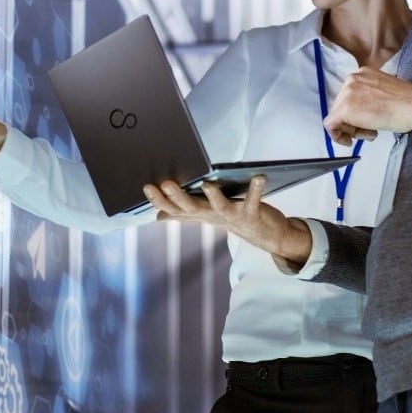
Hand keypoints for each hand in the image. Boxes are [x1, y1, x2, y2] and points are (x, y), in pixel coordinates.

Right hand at [142, 177, 313, 266]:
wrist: (265, 235)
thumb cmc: (233, 219)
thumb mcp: (206, 215)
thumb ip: (183, 213)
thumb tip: (159, 216)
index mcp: (201, 213)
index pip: (175, 208)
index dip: (160, 200)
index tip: (146, 187)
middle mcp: (214, 216)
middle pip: (192, 208)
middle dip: (178, 197)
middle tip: (166, 183)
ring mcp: (233, 215)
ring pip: (221, 207)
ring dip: (214, 197)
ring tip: (207, 184)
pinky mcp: (253, 213)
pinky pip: (254, 200)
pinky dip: (256, 189)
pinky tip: (259, 177)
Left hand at [323, 67, 411, 144]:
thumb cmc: (407, 103)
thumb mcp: (384, 93)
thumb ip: (369, 97)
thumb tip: (362, 111)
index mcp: (362, 74)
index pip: (349, 97)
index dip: (355, 114)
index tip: (365, 122)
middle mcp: (351, 80)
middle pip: (341, 106)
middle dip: (353, 123)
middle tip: (369, 131)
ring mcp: (346, 93)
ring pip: (337, 116)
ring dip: (351, 130)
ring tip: (370, 133)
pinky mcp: (344, 109)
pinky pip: (330, 125)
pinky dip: (337, 136)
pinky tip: (349, 141)